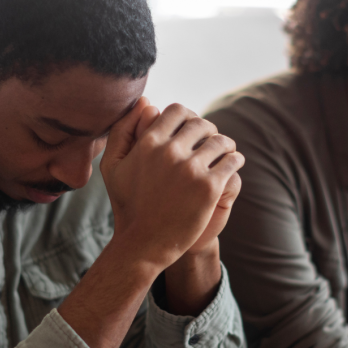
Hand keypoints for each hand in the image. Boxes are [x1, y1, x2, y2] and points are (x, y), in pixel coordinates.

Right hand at [100, 98, 244, 271]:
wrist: (143, 245)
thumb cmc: (127, 204)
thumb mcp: (112, 165)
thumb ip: (124, 130)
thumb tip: (147, 102)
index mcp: (148, 143)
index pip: (178, 111)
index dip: (188, 118)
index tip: (192, 130)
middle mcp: (170, 152)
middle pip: (202, 124)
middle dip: (208, 131)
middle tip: (211, 142)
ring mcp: (191, 169)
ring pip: (221, 141)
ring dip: (225, 145)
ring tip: (226, 152)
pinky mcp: (209, 188)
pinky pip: (232, 161)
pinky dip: (235, 160)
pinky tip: (231, 166)